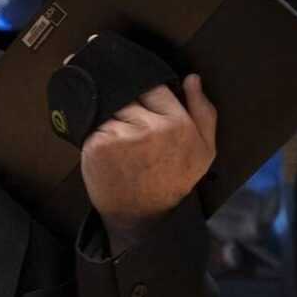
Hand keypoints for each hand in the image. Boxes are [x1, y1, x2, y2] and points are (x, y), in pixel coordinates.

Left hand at [79, 74, 216, 248]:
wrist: (144, 218)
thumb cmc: (173, 181)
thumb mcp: (204, 150)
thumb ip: (203, 111)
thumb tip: (192, 78)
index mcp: (178, 124)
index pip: (154, 87)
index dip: (146, 96)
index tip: (142, 108)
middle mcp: (150, 127)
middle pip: (128, 95)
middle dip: (126, 106)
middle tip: (128, 126)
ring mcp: (122, 135)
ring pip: (109, 108)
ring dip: (110, 119)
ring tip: (118, 140)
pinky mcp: (98, 144)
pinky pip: (92, 124)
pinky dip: (95, 133)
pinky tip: (105, 150)